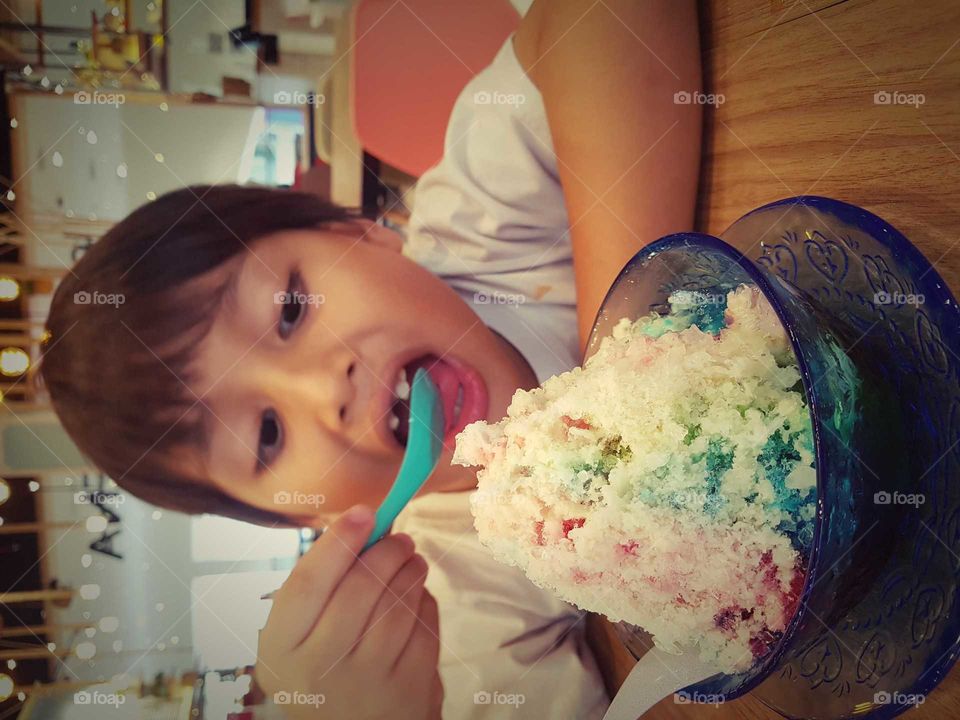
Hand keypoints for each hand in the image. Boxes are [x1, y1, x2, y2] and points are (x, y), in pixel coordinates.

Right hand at [255, 504, 442, 718]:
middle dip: (387, 551)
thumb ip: (321, 586)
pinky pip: (423, 629)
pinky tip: (418, 598)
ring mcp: (365, 684)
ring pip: (397, 605)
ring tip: (412, 561)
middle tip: (400, 538)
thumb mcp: (300, 637)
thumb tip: (362, 523)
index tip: (365, 512)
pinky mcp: (406, 691)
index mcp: (281, 649)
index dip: (338, 542)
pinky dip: (425, 604)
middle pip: (359, 588)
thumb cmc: (324, 669)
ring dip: (411, 571)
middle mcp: (318, 670)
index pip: (307, 583)